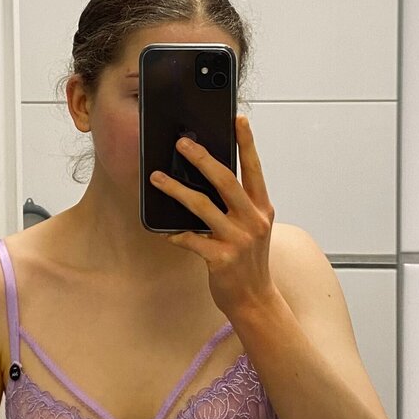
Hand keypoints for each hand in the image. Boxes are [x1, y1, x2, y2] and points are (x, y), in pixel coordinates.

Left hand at [149, 116, 278, 318]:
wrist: (255, 299)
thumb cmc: (248, 260)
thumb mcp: (252, 227)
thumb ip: (238, 205)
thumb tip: (208, 177)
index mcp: (261, 208)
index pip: (253, 169)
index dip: (247, 143)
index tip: (238, 119)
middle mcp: (253, 220)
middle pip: (225, 181)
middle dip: (202, 158)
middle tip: (182, 143)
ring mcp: (238, 240)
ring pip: (202, 207)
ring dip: (176, 190)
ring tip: (157, 179)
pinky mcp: (222, 259)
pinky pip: (192, 240)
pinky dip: (177, 234)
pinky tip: (166, 231)